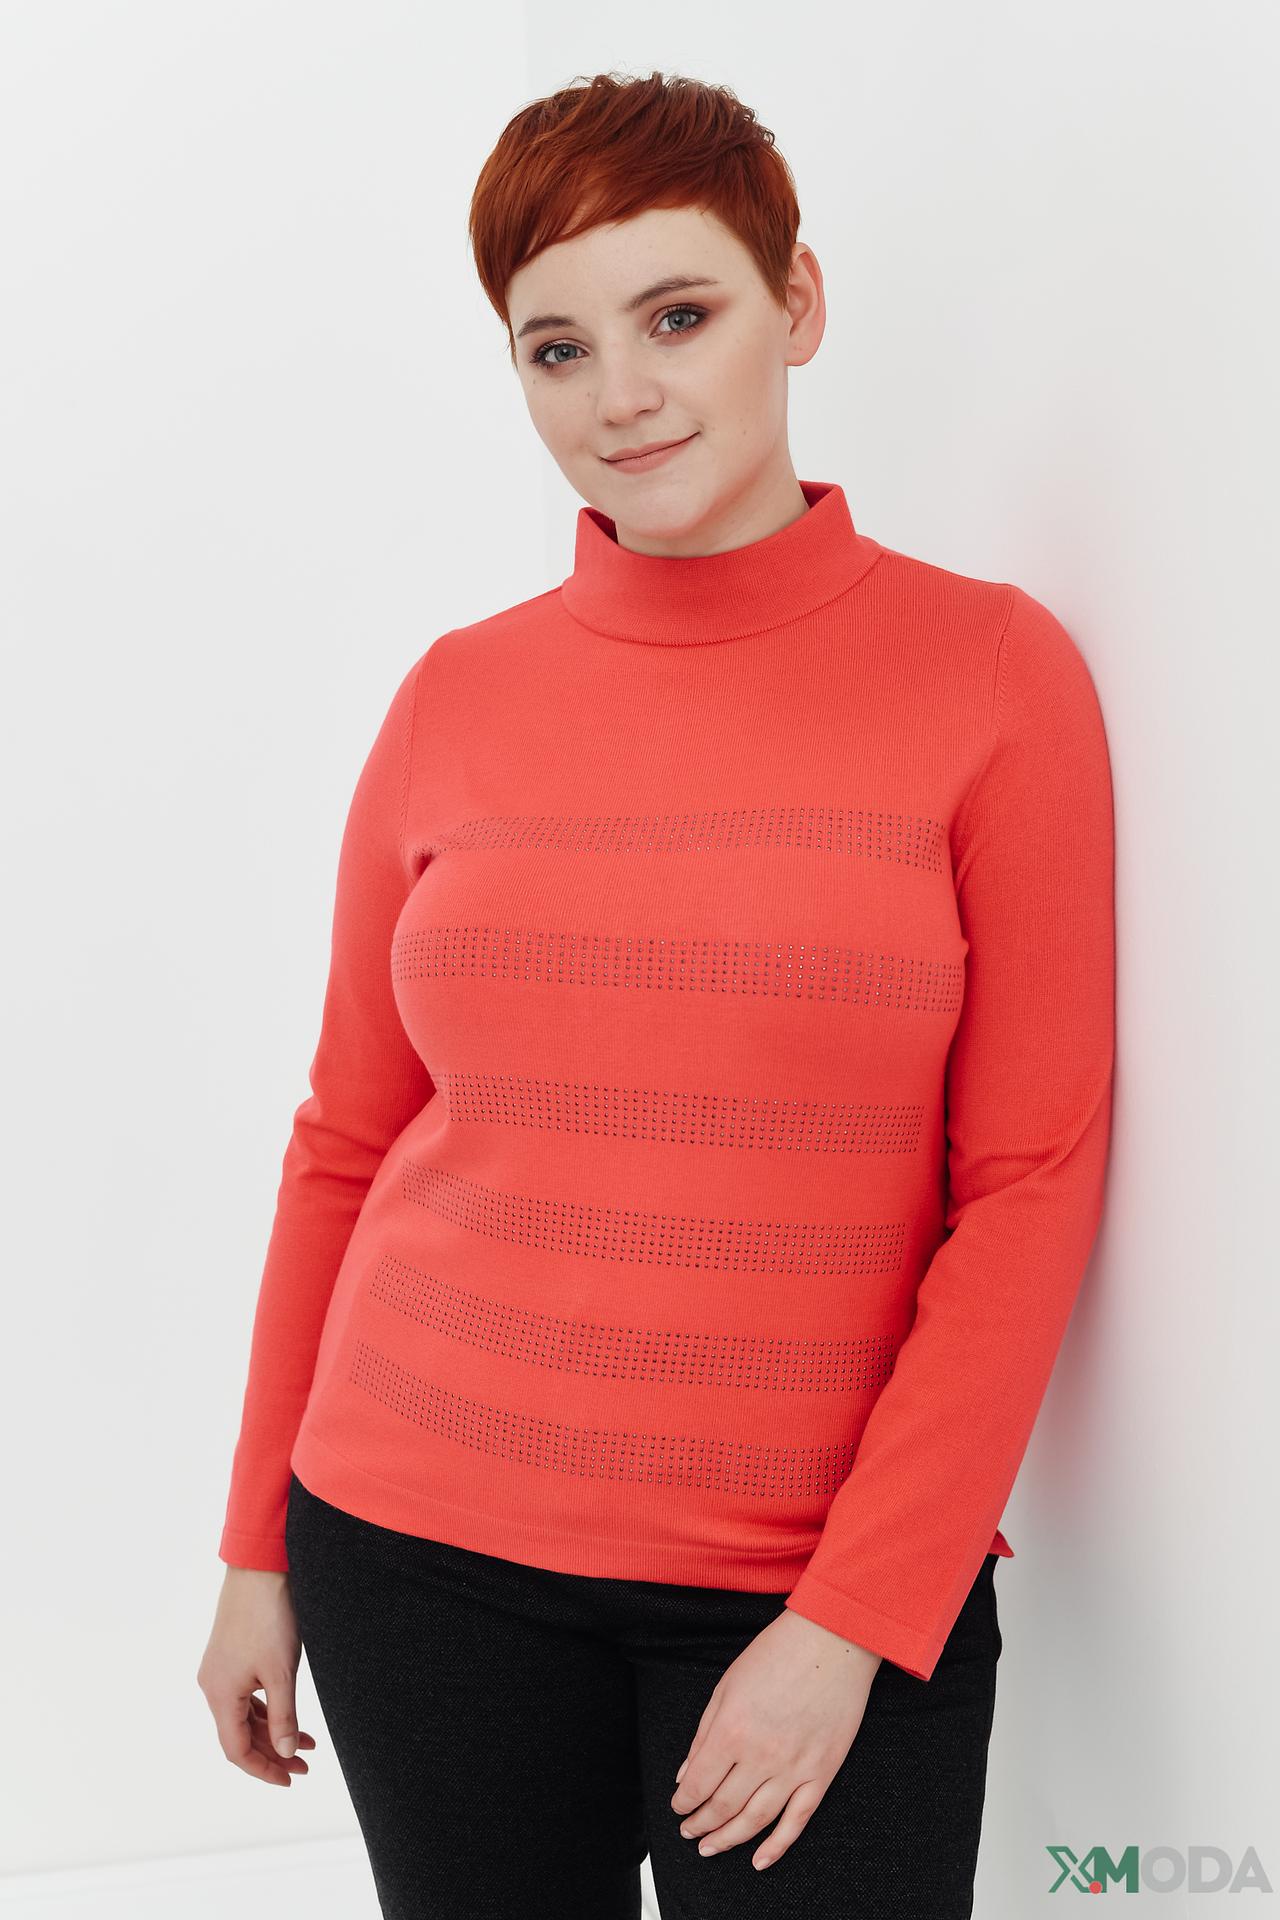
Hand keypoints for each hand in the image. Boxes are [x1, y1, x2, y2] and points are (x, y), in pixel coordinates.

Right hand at [198, 1566, 316, 1785]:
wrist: (260, 1567)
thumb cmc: (270, 1617)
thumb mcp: (282, 1673)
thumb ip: (284, 1717)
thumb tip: (287, 1753)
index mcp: (219, 1694)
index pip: (236, 1750)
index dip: (263, 1770)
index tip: (290, 1780)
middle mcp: (213, 1685)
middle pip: (240, 1735)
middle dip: (273, 1753)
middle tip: (305, 1766)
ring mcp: (221, 1669)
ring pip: (245, 1715)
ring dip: (273, 1732)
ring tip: (307, 1744)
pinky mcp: (231, 1655)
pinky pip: (247, 1694)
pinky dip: (269, 1709)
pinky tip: (290, 1714)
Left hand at [669, 1606, 881, 1870]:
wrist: (833, 1641)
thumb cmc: (777, 1654)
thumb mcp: (727, 1685)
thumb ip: (704, 1732)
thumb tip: (686, 1774)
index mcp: (731, 1730)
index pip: (698, 1783)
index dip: (684, 1802)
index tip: (678, 1807)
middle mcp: (760, 1756)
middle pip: (723, 1807)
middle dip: (700, 1824)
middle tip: (689, 1832)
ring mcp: (794, 1768)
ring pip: (755, 1821)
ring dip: (728, 1840)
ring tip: (711, 1848)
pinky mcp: (822, 1773)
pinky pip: (797, 1820)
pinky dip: (777, 1846)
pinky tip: (759, 1860)